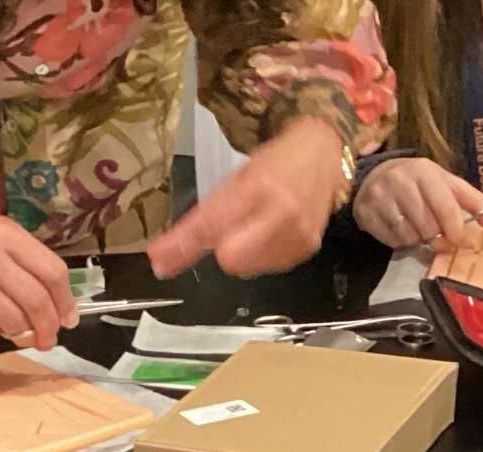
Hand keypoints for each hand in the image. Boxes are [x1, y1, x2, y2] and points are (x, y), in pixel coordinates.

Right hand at [0, 212, 77, 348]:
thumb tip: (55, 305)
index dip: (66, 301)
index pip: (52, 271)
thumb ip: (27, 262)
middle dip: (48, 326)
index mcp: (8, 237)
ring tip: (20, 333)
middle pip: (35, 301)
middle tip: (49, 338)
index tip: (68, 318)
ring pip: (12, 319)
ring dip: (22, 333)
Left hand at [148, 117, 349, 277]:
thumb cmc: (274, 164)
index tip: (159, 262)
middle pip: (231, 258)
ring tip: (255, 224)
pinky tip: (270, 233)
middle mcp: (281, 212)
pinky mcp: (307, 249)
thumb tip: (160, 259)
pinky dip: (261, 256)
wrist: (323, 153)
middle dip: (220, 250)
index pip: (211, 225)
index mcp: (257, 186)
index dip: (183, 246)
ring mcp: (298, 233)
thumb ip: (199, 220)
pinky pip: (267, 267)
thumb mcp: (234, 179)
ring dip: (241, 253)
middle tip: (227, 231)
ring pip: (247, 267)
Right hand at [351, 156, 482, 249]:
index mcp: (425, 172)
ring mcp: (380, 199)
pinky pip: (391, 241)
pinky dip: (400, 242)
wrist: (376, 175)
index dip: (457, 231)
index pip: (445, 209)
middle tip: (441, 241)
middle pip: (428, 227)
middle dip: (438, 239)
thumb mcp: (448, 184)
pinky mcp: (365, 214)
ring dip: (419, 241)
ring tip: (419, 231)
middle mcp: (400, 183)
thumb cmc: (419, 182)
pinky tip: (402, 230)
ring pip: (409, 236)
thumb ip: (475, 203)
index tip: (463, 243)